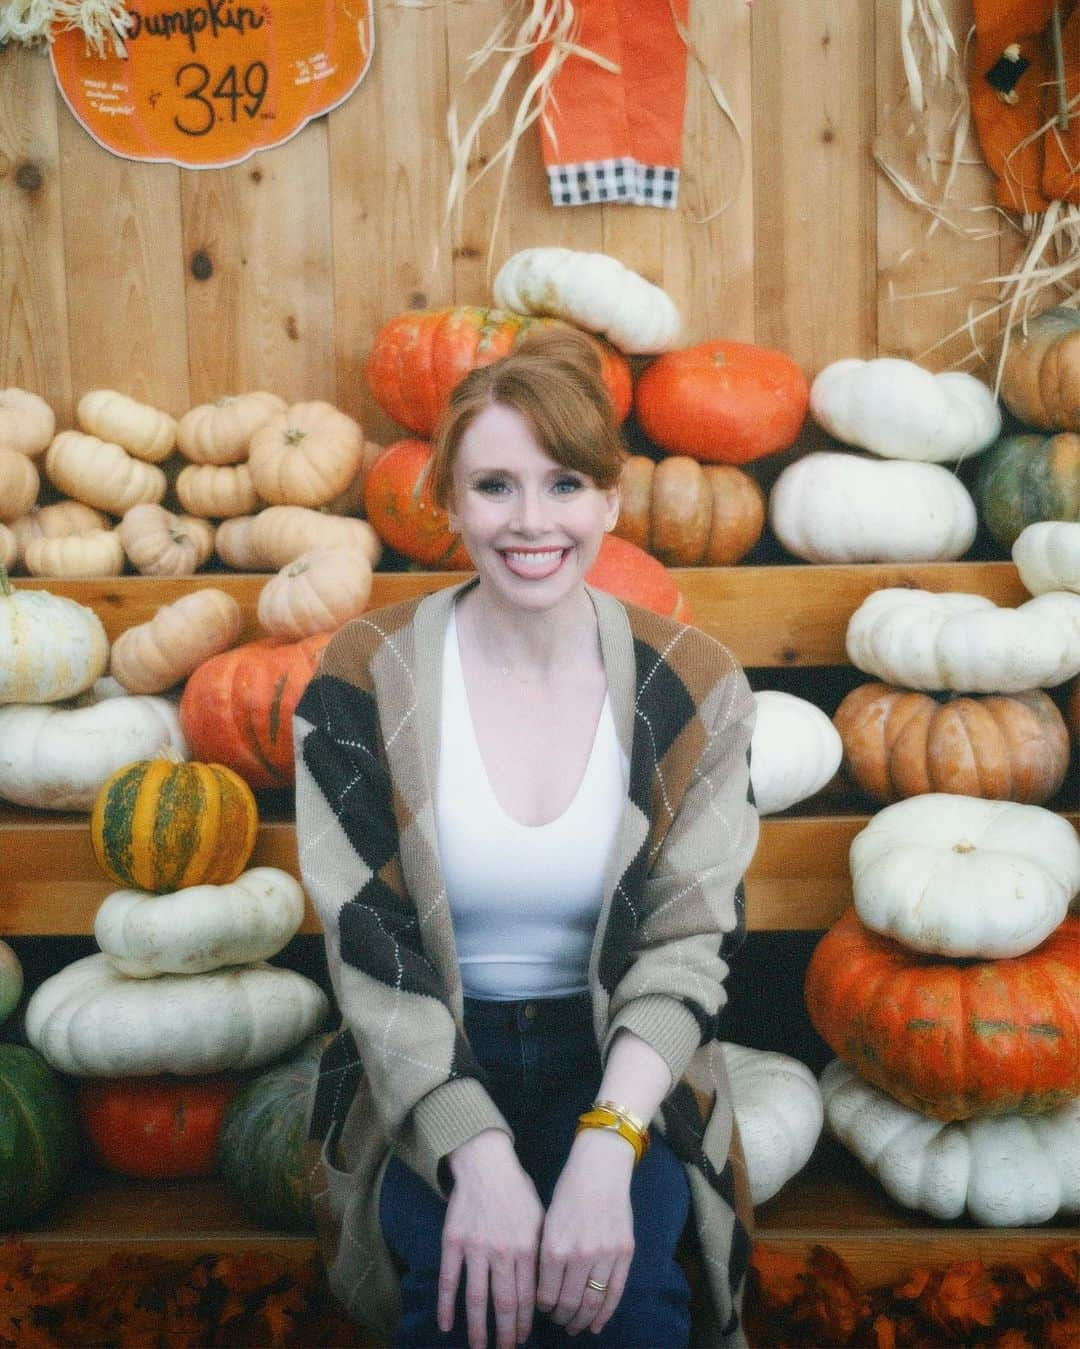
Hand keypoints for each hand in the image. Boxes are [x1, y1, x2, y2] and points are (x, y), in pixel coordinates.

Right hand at [440, 1129, 544, 1348]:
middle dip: (505, 1333)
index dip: (524, 1321)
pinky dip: (446, 1305)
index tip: (522, 1338)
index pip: (527, 1296)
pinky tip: (446, 1325)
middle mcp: (501, 1251)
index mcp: (526, 1246)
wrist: (486, 1163)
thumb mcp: (539, 1218)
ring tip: (479, 1348)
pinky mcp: (452, 1241)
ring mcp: (475, 1247)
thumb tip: (543, 1289)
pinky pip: (448, 1280)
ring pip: (476, 1298)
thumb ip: (540, 1253)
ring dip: (477, 1328)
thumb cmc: (517, 1190)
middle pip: (503, 1303)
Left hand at [536, 1127, 635, 1336]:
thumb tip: (543, 1289)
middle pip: (569, 1303)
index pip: (546, 1295)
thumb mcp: (547, 1221)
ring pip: (592, 1302)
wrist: (600, 1168)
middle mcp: (579, 1254)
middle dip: (561, 1317)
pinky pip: (615, 1292)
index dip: (543, 1308)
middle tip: (559, 1321)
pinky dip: (606, 1312)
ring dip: (582, 1320)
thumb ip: (546, 1255)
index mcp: (554, 1246)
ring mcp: (605, 1255)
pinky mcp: (625, 1253)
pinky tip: (597, 1324)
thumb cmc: (568, 1191)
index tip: (543, 1309)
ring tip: (576, 1326)